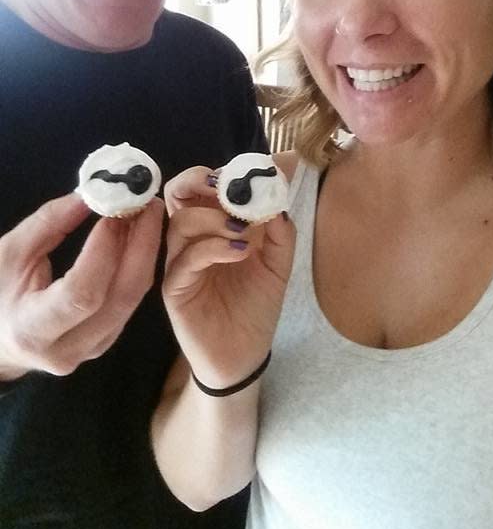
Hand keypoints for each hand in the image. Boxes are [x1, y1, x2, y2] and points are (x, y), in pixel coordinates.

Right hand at [0, 193, 163, 378]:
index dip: (104, 250)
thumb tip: (91, 194)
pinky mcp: (106, 342)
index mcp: (33, 329)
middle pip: (121, 297)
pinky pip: (131, 302)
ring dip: (145, 252)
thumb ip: (49, 223)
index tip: (114, 212)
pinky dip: (138, 265)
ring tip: (146, 213)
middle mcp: (68, 349)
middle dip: (141, 245)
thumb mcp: (10, 253)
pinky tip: (138, 237)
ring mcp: (92, 350)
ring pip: (133, 299)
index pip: (82, 293)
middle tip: (147, 204)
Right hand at [164, 166, 294, 388]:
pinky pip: (185, 259)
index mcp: (212, 227)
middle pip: (177, 194)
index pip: (202, 187)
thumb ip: (279, 230)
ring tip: (243, 230)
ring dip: (213, 217)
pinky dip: (212, 248)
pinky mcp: (175, 288)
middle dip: (199, 181)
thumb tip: (281, 193)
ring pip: (180, 222)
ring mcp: (180, 262)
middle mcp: (191, 239)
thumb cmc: (255, 307)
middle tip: (227, 187)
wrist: (244, 355)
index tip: (252, 172)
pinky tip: (239, 253)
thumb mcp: (277, 264)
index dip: (222, 174)